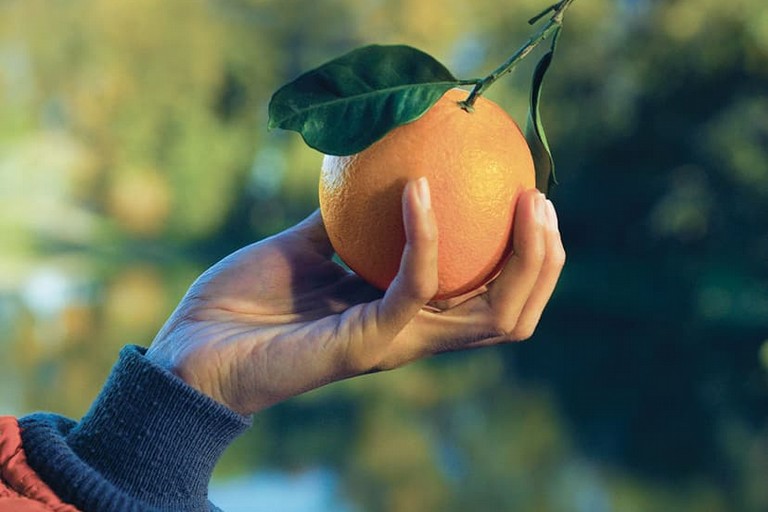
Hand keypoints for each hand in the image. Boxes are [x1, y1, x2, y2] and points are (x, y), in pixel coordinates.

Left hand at [146, 181, 564, 414]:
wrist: (192, 349)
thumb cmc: (246, 302)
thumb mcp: (306, 248)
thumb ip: (345, 220)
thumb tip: (376, 169)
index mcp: (405, 313)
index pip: (490, 295)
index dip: (526, 257)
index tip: (527, 197)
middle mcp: (412, 333)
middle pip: (511, 312)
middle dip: (544, 261)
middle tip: (540, 200)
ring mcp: (394, 341)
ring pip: (490, 313)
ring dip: (519, 257)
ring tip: (525, 201)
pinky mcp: (365, 342)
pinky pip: (413, 287)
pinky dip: (423, 237)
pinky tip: (418, 190)